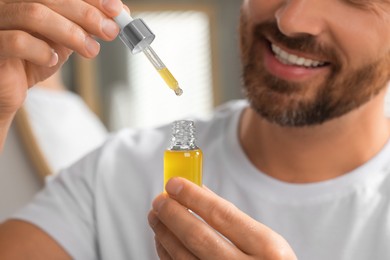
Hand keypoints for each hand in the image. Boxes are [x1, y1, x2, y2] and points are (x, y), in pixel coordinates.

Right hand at [0, 0, 122, 147]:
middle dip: (86, 14)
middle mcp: (9, 3)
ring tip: (91, 50)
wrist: (6, 89)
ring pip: (34, 14)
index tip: (116, 9)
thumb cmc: (33, 60)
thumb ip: (86, 26)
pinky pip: (17, 41)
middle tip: (110, 31)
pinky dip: (42, 51)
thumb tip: (119, 13)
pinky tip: (53, 60)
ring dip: (71, 33)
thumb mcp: (64, 40)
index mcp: (28, 0)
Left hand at [148, 178, 296, 259]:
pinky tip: (164, 240)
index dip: (193, 196)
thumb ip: (232, 218)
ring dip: (165, 234)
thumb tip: (198, 191)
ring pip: (184, 257)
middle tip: (160, 200)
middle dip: (173, 214)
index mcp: (267, 249)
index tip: (174, 184)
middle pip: (199, 237)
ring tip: (156, 216)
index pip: (222, 215)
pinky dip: (167, 254)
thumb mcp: (265, 242)